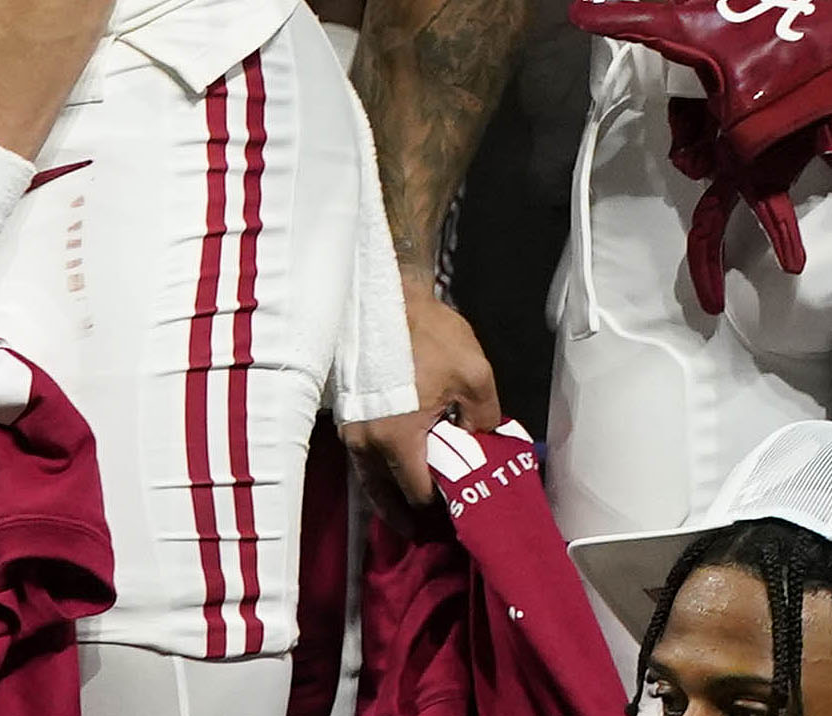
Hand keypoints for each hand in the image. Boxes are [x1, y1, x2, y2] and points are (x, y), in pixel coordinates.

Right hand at [348, 283, 505, 506]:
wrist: (384, 299)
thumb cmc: (429, 336)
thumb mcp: (475, 374)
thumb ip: (484, 417)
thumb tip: (482, 441)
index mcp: (397, 438)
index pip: (416, 491)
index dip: (437, 507)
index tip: (454, 516)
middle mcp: (366, 443)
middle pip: (385, 495)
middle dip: (406, 514)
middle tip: (425, 533)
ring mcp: (351, 431)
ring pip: (369, 479)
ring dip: (388, 498)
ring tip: (408, 515)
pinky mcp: (347, 417)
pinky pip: (362, 459)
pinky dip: (377, 473)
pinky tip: (392, 474)